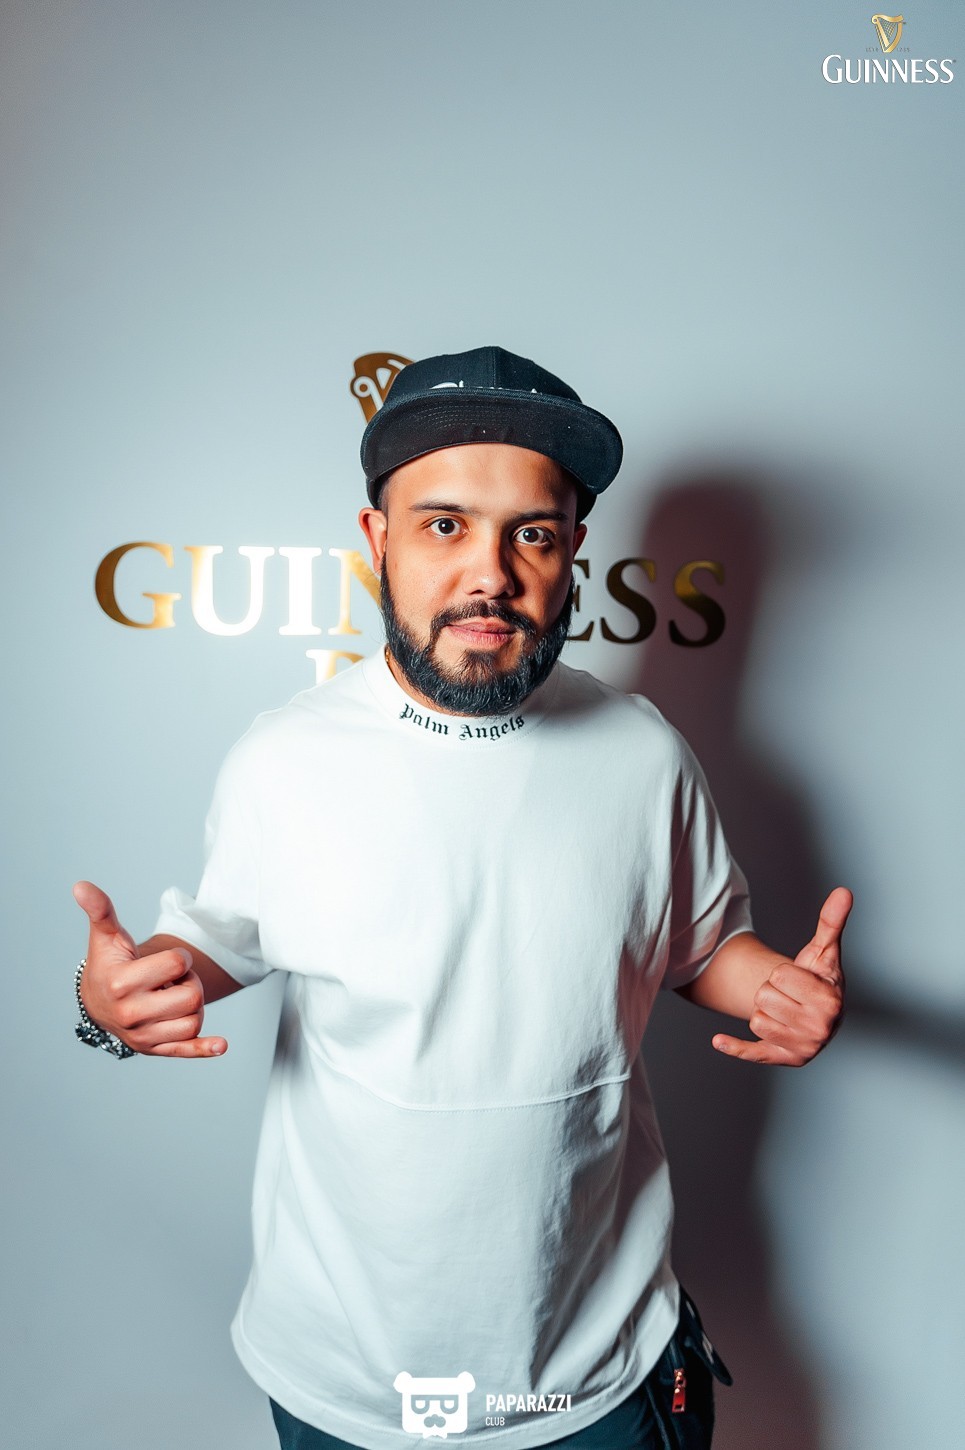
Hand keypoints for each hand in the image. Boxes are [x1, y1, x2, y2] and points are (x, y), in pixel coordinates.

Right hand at [73, 881, 227, 1057]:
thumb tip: (81, 886)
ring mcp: (143, 1035)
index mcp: (120, 984)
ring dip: (194, 1005)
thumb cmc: (108, 964)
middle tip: (172, 980)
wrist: (99, 1003)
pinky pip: (185, 1050)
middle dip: (190, 981)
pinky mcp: (154, 1049)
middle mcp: (131, 1014)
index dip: (180, 958)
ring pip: (194, 1020)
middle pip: (192, 995)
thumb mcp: (106, 937)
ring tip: (173, 997)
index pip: (178, 963)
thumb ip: (101, 911)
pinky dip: (204, 1048)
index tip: (167, 962)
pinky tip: (221, 1046)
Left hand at [712, 887, 851, 1065]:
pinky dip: (736, 1048)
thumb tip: (843, 891)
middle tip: (791, 996)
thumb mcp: (825, 950)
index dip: (784, 973)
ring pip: (756, 1019)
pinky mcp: (784, 1059)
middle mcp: (821, 1029)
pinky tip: (718, 1041)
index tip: (799, 979)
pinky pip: (753, 1053)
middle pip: (764, 998)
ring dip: (765, 1012)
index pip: (779, 975)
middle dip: (773, 993)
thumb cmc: (819, 977)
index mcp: (831, 1001)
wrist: (818, 1009)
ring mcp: (803, 1047)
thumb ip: (831, 922)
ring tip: (785, 1010)